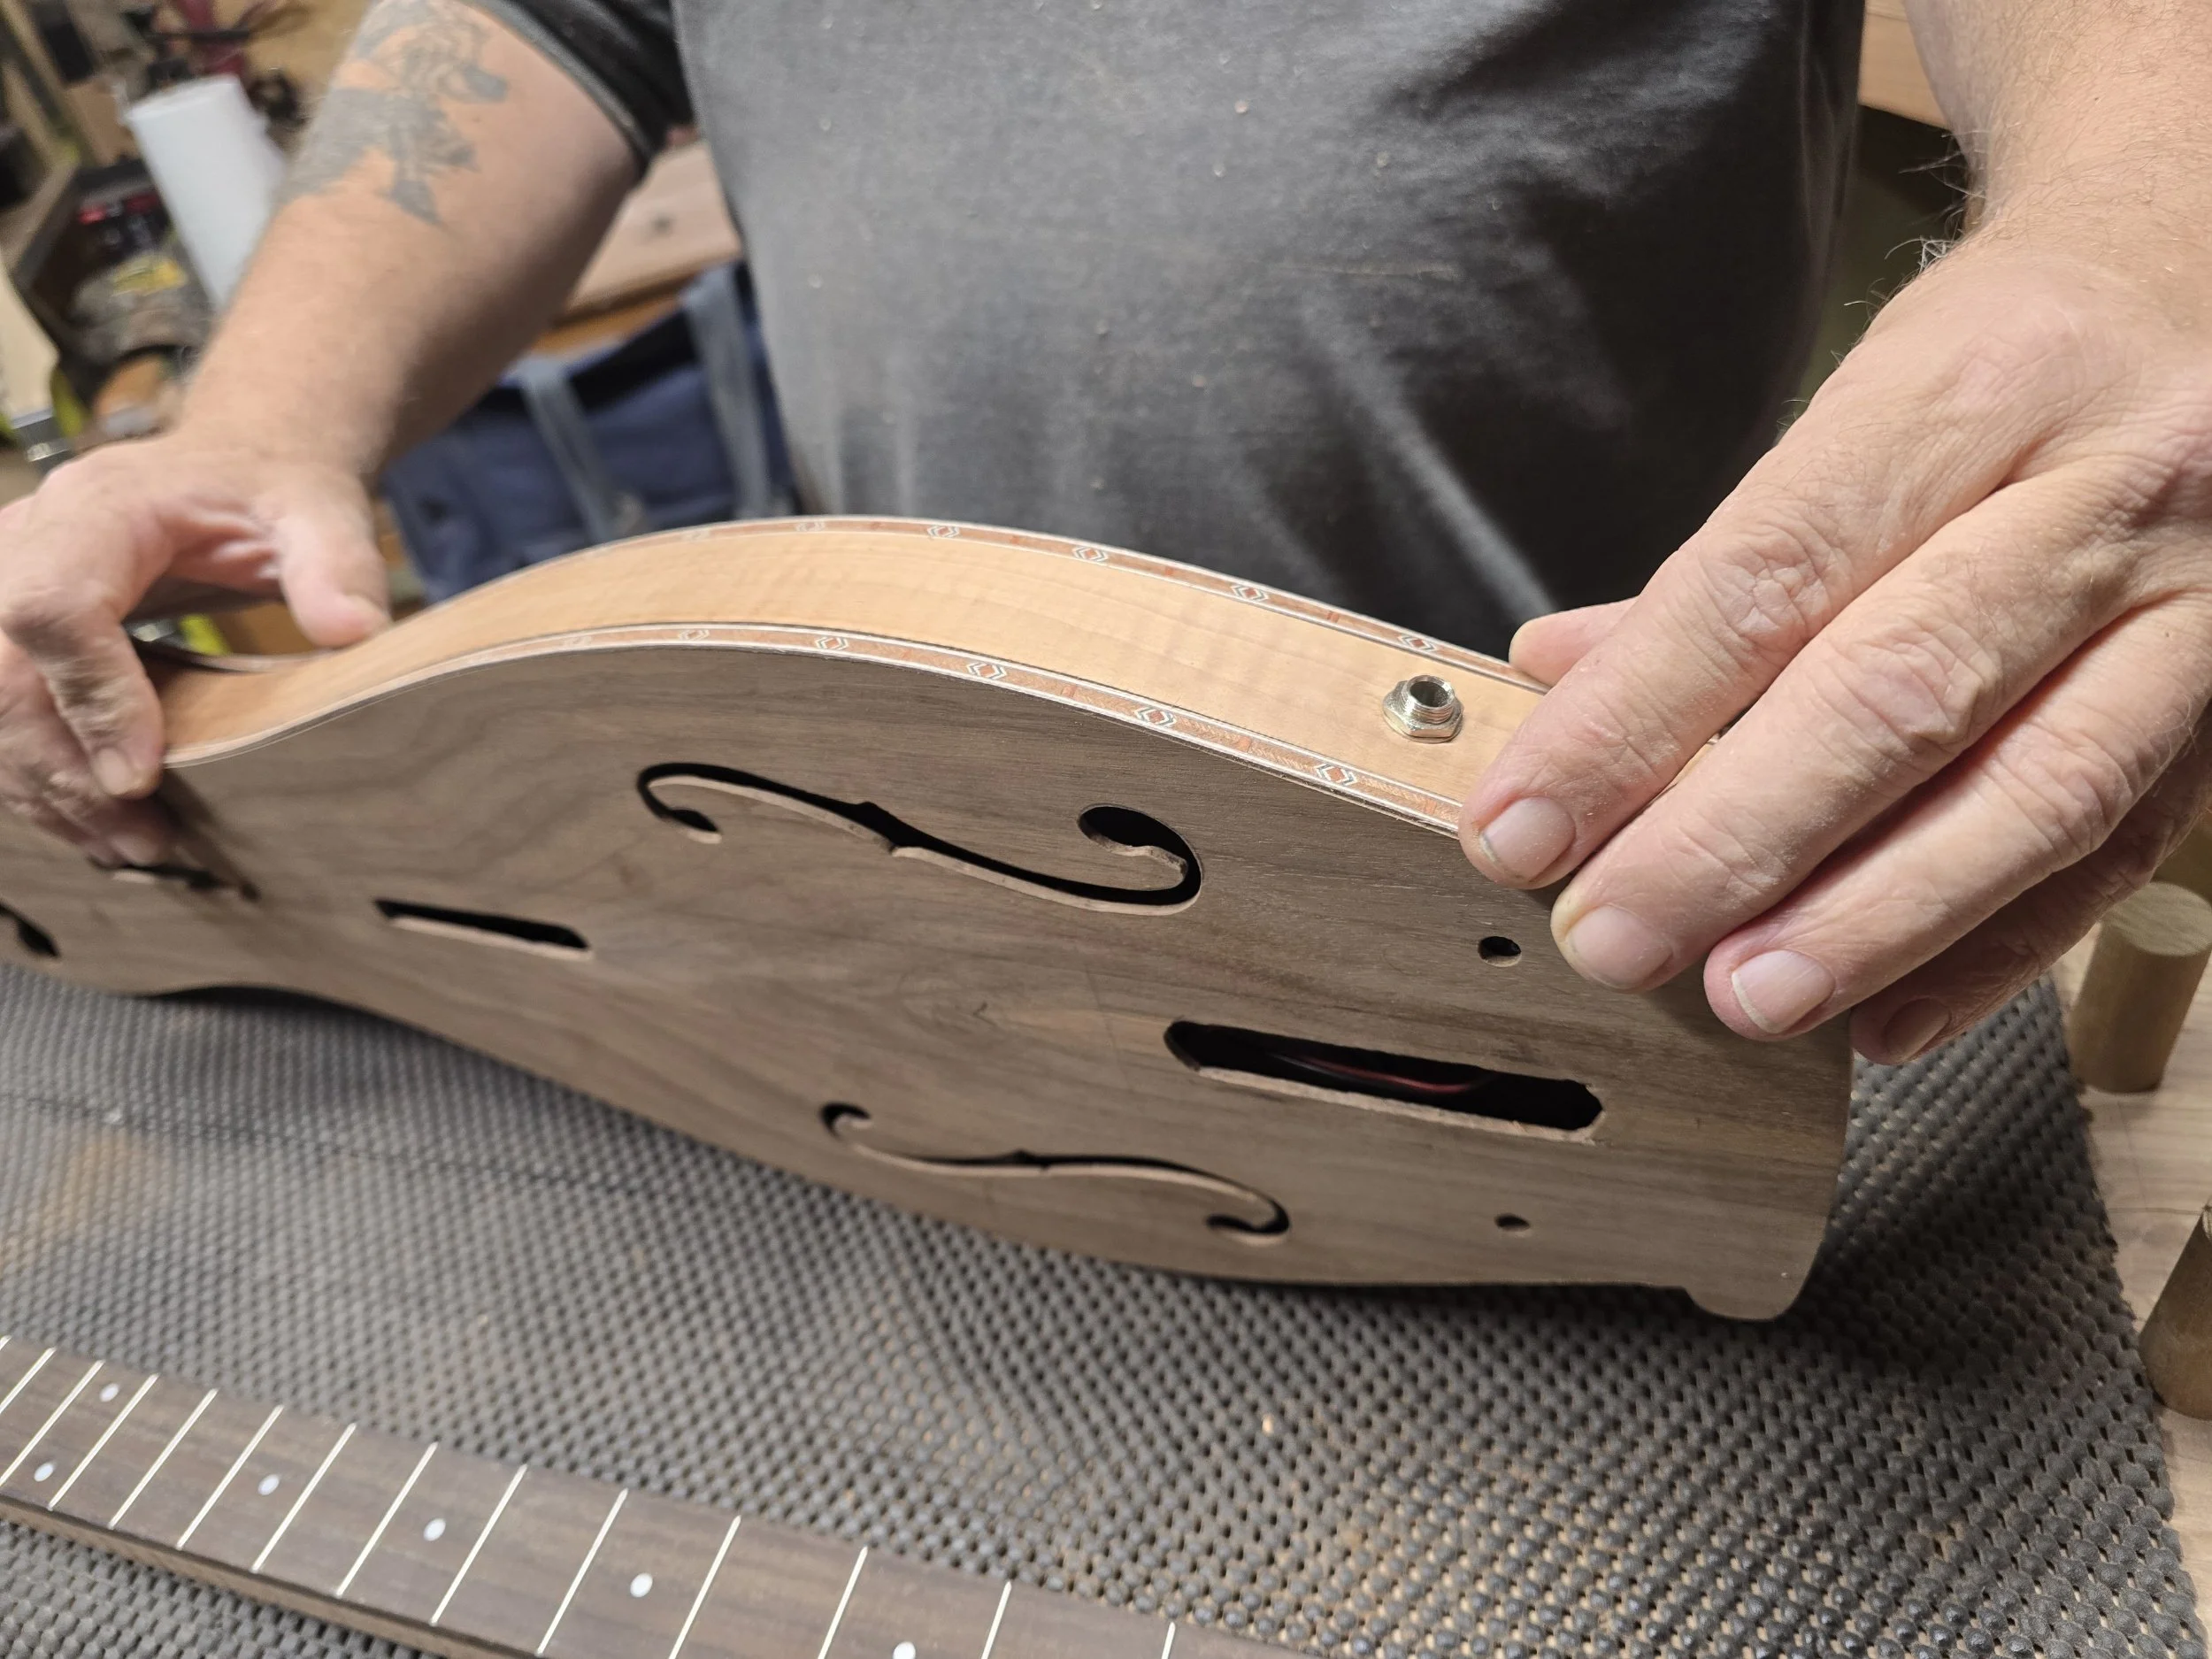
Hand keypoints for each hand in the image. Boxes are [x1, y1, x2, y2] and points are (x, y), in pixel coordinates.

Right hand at [0, 436, 389, 863]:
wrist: (241, 466)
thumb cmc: (273, 489)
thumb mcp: (319, 512)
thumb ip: (337, 565)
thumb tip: (354, 631)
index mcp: (97, 507)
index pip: (54, 607)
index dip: (91, 698)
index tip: (144, 775)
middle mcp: (27, 539)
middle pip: (2, 672)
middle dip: (65, 769)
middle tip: (145, 838)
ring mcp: (5, 582)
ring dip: (49, 788)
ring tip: (131, 845)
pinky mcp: (10, 629)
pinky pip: (1, 711)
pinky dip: (41, 774)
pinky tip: (101, 820)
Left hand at [1458, 220, 2211, 1063]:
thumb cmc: (2010, 359)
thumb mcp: (1866, 396)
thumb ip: (1724, 559)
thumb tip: (1554, 679)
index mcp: (1973, 390)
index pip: (1769, 574)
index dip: (1631, 717)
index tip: (1522, 824)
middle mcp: (2104, 492)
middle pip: (1901, 692)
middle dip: (1735, 839)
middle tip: (1611, 937)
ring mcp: (2200, 607)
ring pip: (2036, 790)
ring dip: (1873, 919)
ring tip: (1746, 996)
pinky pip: (2121, 853)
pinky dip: (1995, 952)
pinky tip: (1886, 1016)